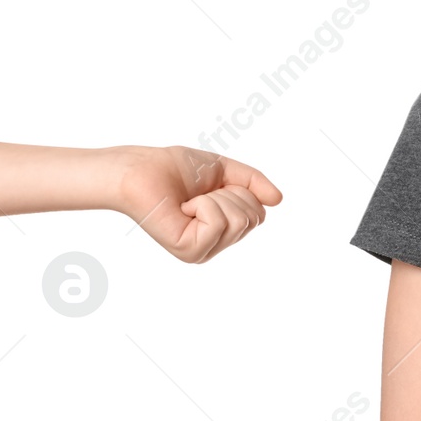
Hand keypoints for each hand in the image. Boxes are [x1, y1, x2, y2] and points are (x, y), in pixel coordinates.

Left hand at [114, 146, 281, 262]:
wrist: (142, 170)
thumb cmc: (177, 169)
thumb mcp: (226, 170)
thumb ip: (253, 183)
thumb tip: (278, 199)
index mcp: (223, 230)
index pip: (259, 215)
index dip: (241, 190)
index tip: (213, 187)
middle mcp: (214, 245)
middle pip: (253, 219)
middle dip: (230, 194)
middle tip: (200, 194)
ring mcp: (202, 251)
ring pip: (238, 221)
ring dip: (215, 199)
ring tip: (189, 201)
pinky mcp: (188, 250)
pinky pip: (218, 223)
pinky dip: (204, 205)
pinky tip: (183, 208)